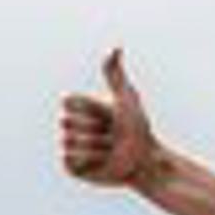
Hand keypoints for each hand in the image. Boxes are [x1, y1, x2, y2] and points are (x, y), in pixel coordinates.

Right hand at [58, 46, 156, 187]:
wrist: (147, 161)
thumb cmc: (140, 130)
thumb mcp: (127, 100)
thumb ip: (116, 76)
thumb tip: (116, 47)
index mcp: (83, 110)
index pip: (67, 102)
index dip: (89, 109)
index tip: (109, 115)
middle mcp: (75, 127)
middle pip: (67, 122)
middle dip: (94, 130)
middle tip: (113, 137)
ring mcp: (72, 147)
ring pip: (69, 142)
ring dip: (95, 147)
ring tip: (110, 151)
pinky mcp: (73, 168)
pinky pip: (68, 160)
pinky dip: (88, 162)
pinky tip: (102, 164)